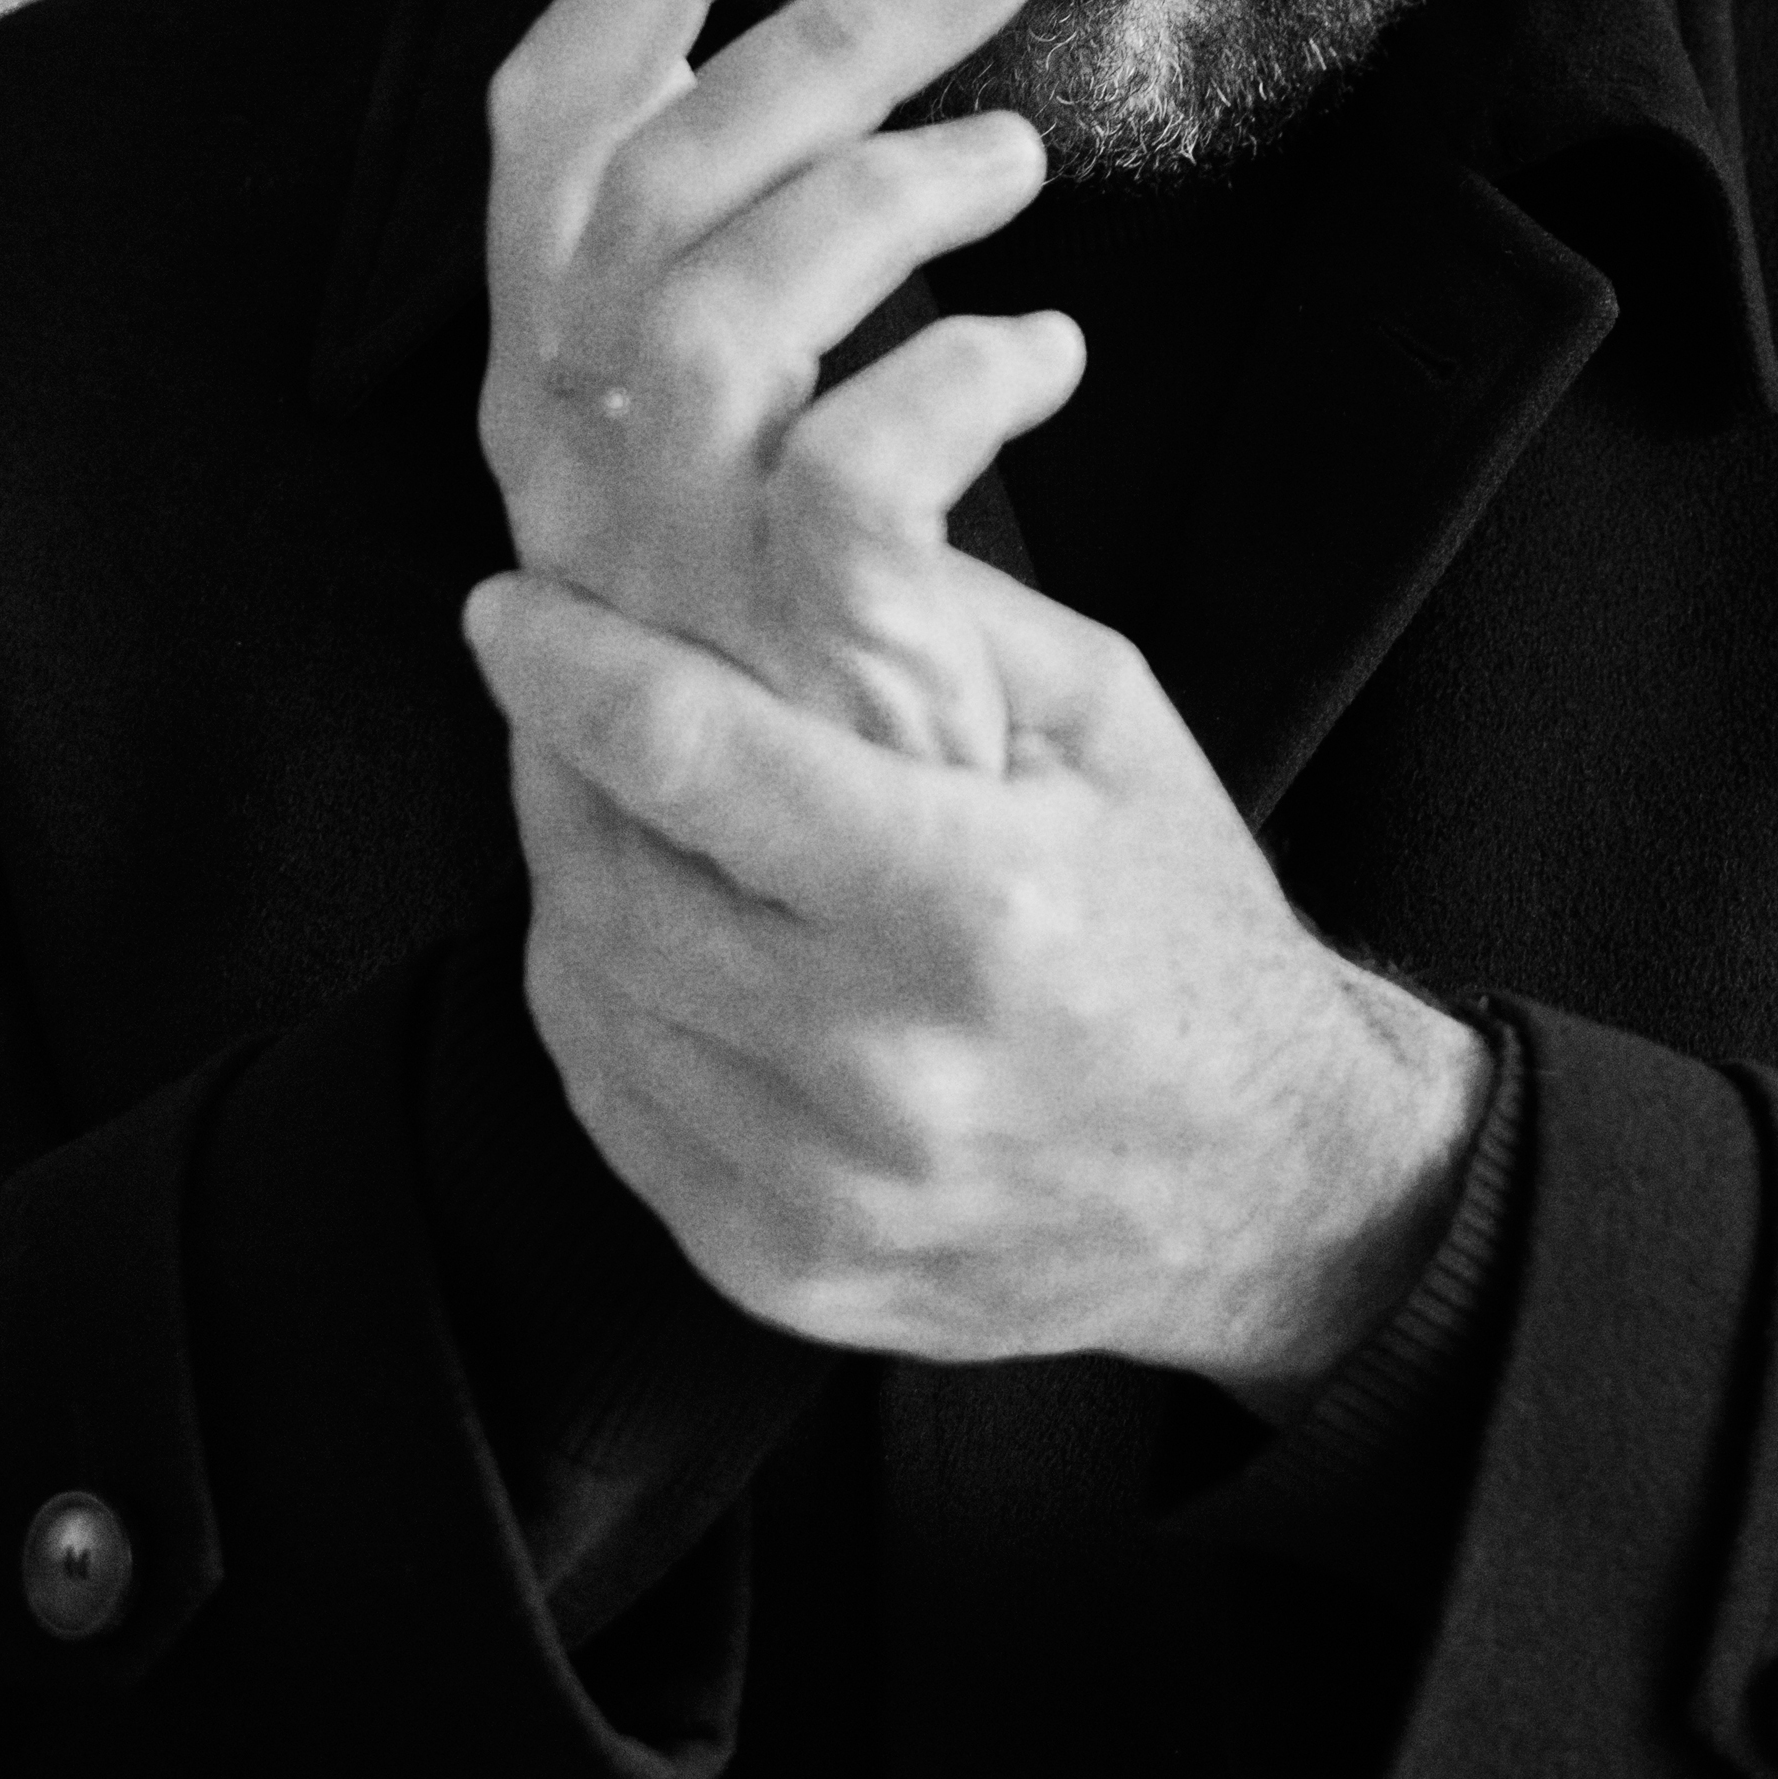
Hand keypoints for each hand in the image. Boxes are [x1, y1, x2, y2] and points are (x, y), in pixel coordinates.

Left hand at [464, 558, 1496, 1394]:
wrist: (1266, 1181)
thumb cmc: (1183, 914)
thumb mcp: (1105, 714)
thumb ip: (927, 609)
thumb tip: (752, 510)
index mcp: (977, 906)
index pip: (693, 756)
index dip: (573, 666)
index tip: (511, 604)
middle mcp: (883, 1065)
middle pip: (608, 880)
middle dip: (548, 758)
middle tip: (547, 681)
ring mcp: (818, 1188)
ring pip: (588, 993)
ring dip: (567, 870)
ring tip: (602, 791)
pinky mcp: (774, 1268)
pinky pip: (614, 1100)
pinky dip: (602, 994)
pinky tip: (648, 927)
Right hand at [476, 0, 1083, 770]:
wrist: (816, 892)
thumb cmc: (811, 611)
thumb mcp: (752, 413)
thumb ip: (747, 258)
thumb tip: (821, 73)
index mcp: (551, 366)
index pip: (551, 123)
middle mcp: (562, 447)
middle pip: (651, 178)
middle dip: (824, 32)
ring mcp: (653, 554)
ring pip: (722, 298)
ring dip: (887, 189)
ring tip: (1020, 160)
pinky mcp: (770, 645)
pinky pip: (852, 463)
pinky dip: (966, 376)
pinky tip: (1051, 347)